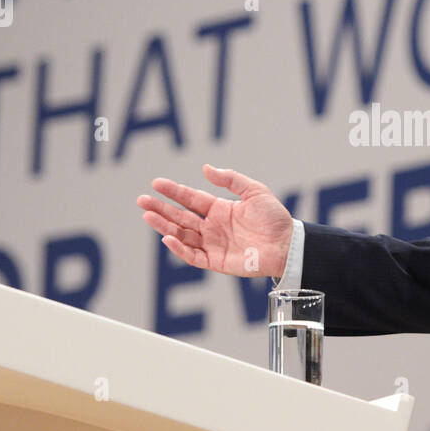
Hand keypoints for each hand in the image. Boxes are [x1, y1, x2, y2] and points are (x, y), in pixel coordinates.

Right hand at [136, 165, 293, 276]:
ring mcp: (213, 244)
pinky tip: (168, 237)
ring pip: (182, 235)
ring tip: (147, 216)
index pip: (191, 199)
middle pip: (181, 217)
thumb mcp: (255, 191)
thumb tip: (206, 169)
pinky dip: (179, 248)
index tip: (156, 184)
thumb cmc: (275, 218)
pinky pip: (193, 255)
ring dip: (164, 226)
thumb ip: (231, 180)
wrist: (287, 244)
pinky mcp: (217, 261)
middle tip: (141, 200)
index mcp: (221, 209)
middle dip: (161, 209)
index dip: (173, 191)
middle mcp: (213, 227)